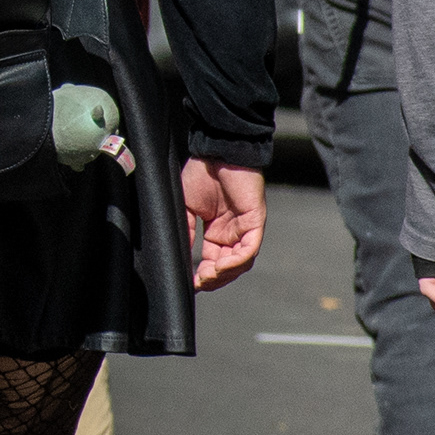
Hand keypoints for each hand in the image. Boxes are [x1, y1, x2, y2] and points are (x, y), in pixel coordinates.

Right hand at [184, 160, 267, 289]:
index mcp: (217, 231)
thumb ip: (185, 231)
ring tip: (207, 277)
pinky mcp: (255, 222)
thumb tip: (179, 255)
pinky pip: (249, 249)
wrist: (216, 151)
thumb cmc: (202, 173)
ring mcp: (246, 229)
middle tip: (198, 283)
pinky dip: (236, 261)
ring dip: (225, 274)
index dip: (203, 275)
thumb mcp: (187, 207)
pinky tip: (220, 266)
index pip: (213, 261)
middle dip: (214, 279)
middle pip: (228, 267)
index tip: (189, 283)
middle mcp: (234, 233)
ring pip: (241, 262)